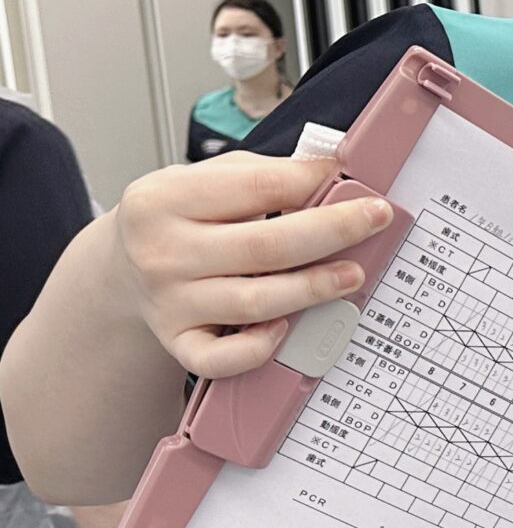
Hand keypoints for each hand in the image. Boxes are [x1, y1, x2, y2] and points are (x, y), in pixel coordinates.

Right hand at [110, 148, 395, 377]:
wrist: (121, 267)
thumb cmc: (179, 219)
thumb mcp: (204, 180)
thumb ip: (262, 174)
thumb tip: (334, 169)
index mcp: (163, 199)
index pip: (257, 187)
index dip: (314, 183)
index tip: (358, 183)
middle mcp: (162, 252)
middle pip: (267, 246)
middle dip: (334, 232)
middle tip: (375, 221)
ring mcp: (169, 302)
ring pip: (257, 302)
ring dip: (314, 289)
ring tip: (352, 275)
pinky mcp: (178, 343)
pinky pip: (223, 358)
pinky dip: (258, 348)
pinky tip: (285, 329)